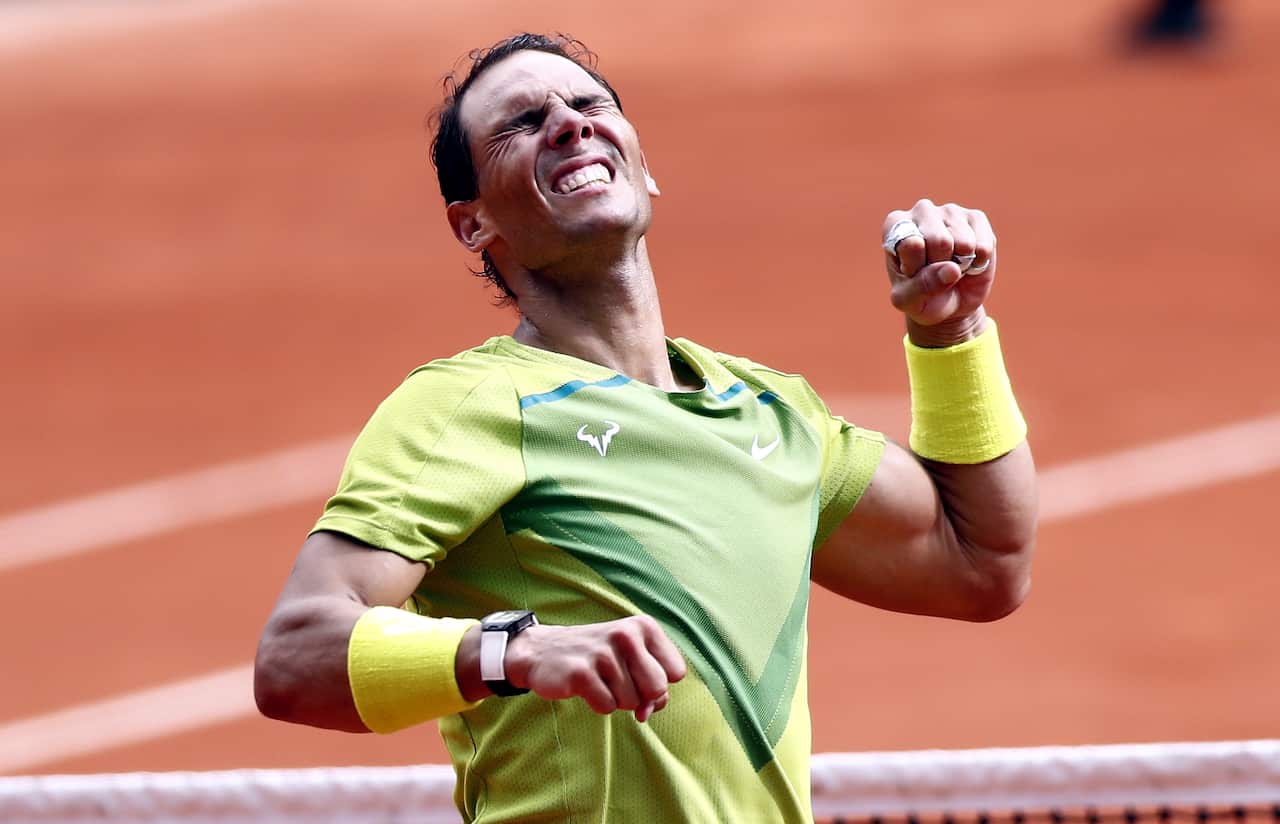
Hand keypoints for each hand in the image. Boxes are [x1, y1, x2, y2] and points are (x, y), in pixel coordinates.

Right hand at [504, 615, 686, 721]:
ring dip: (616, 699)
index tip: (639, 678)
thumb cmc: (597, 658)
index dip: (660, 685)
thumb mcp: (632, 660)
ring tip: (599, 679)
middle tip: (618, 682)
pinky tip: (585, 686)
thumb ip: (654, 684)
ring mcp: (603, 653)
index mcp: (644, 627)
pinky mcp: (582, 673)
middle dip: (640, 696)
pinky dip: (597, 703)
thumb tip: (649, 711)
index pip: (676, 672)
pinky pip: (607, 707)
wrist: (543, 650)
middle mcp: (626, 635)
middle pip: (657, 689)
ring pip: (631, 702)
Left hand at [883, 199, 996, 345]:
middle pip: (939, 241)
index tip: (911, 272)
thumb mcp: (909, 301)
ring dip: (961, 265)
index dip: (915, 268)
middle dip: (940, 266)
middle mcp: (922, 210)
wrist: (948, 303)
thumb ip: (921, 287)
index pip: (910, 244)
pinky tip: (968, 261)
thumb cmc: (921, 298)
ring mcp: (951, 211)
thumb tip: (952, 269)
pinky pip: (984, 247)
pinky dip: (978, 264)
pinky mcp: (977, 218)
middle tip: (934, 271)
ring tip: (950, 266)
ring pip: (964, 244)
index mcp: (895, 224)